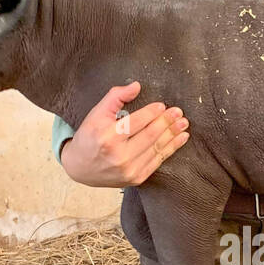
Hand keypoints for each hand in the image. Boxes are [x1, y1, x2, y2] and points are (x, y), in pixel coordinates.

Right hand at [60, 81, 188, 187]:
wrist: (80, 168)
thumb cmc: (89, 137)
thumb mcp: (97, 113)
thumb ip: (116, 97)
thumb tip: (136, 86)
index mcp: (108, 137)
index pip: (136, 122)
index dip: (151, 113)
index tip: (163, 106)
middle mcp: (119, 156)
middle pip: (149, 136)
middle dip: (167, 123)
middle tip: (178, 113)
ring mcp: (129, 170)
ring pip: (156, 148)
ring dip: (173, 135)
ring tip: (184, 124)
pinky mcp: (136, 178)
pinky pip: (157, 161)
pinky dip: (171, 149)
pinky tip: (180, 139)